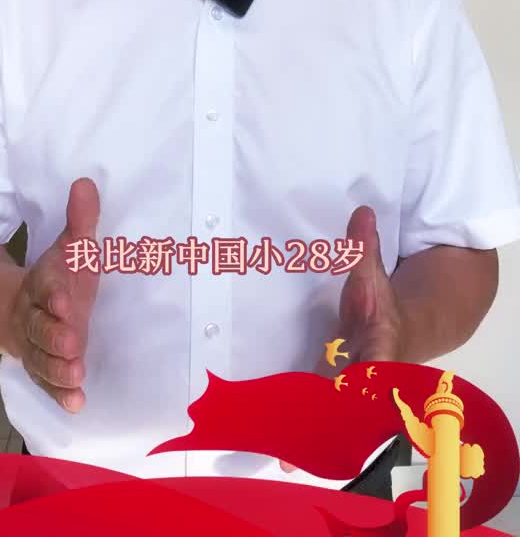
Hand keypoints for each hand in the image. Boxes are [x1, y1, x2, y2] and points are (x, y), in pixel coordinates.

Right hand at [10, 177, 100, 412]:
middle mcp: (35, 317)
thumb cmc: (58, 277)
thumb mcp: (70, 247)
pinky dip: (60, 394)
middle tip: (73, 343)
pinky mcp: (44, 367)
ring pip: (41, 358)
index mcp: (42, 284)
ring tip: (77, 375)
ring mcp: (37, 345)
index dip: (54, 293)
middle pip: (40, 327)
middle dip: (55, 335)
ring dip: (58, 368)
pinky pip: (47, 382)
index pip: (45, 287)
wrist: (18, 309)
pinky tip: (77, 403)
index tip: (66, 299)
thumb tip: (87, 183)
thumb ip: (80, 220)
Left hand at [279, 205, 403, 472]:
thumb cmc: (380, 301)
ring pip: (326, 415)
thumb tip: (361, 210)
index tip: (340, 397)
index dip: (355, 385)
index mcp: (379, 350)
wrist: (395, 327)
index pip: (368, 370)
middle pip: (344, 405)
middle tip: (296, 446)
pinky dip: (295, 424)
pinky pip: (310, 410)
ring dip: (304, 432)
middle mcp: (363, 378)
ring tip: (278, 458)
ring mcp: (345, 389)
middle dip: (323, 422)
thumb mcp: (373, 274)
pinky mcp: (327, 391)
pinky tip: (272, 445)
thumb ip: (364, 248)